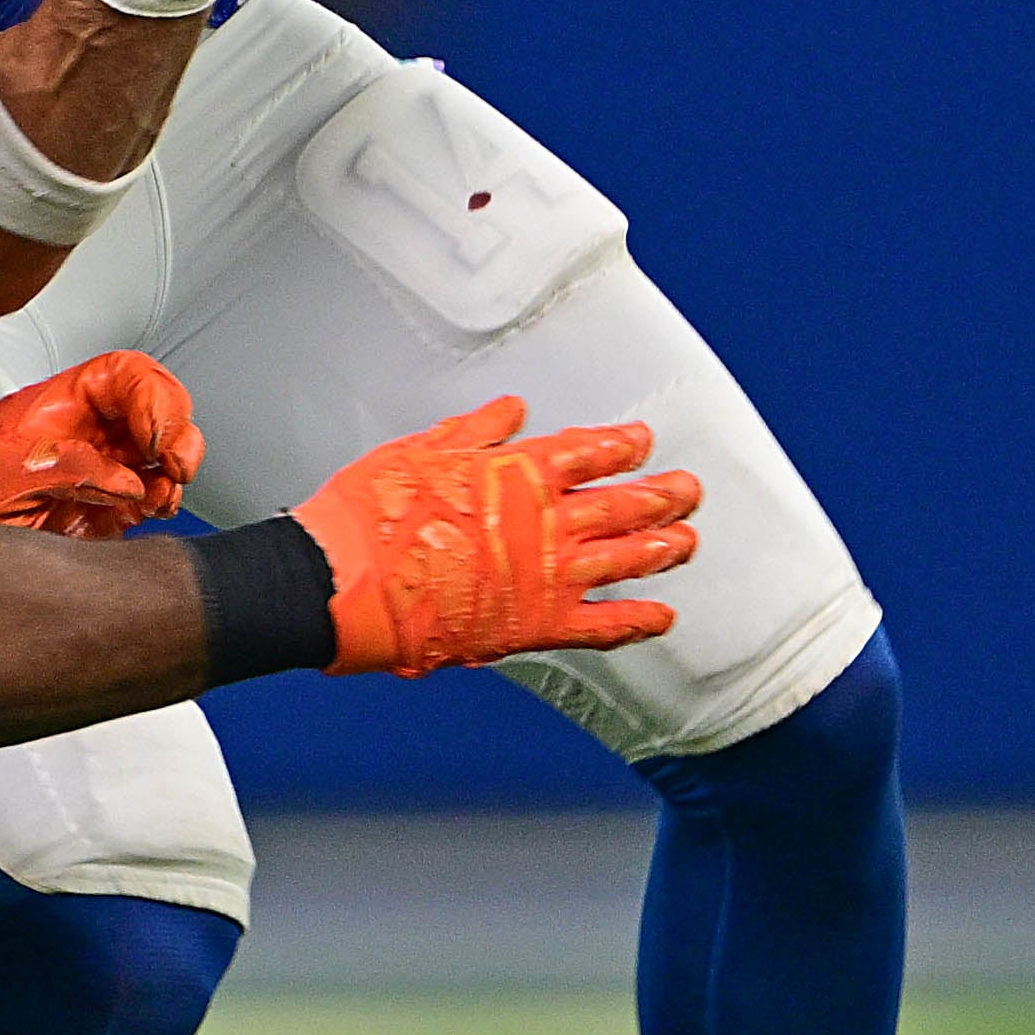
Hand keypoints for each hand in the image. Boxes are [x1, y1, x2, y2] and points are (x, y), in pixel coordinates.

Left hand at [0, 352, 195, 536]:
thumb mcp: (3, 468)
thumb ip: (71, 466)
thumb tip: (125, 479)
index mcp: (58, 404)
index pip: (124, 375)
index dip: (152, 395)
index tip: (155, 431)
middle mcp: (83, 433)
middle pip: (155, 409)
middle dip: (177, 431)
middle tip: (174, 461)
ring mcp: (96, 470)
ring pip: (160, 454)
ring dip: (173, 471)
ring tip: (162, 490)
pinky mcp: (102, 511)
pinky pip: (149, 498)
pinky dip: (161, 503)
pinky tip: (150, 508)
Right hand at [287, 395, 696, 674]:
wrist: (347, 582)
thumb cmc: (371, 516)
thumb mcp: (417, 452)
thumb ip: (474, 431)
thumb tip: (512, 410)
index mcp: (521, 473)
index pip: (590, 451)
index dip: (622, 445)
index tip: (641, 441)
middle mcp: (550, 521)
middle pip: (626, 502)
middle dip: (663, 494)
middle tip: (687, 489)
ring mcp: (552, 575)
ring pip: (630, 557)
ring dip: (664, 547)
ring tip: (686, 541)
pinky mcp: (540, 624)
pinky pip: (606, 625)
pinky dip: (639, 622)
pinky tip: (663, 618)